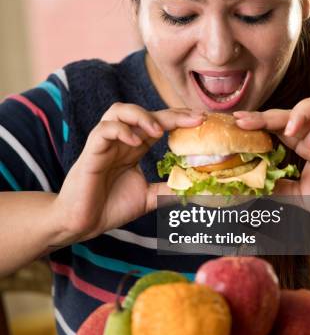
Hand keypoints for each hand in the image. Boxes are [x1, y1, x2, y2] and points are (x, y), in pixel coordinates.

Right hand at [52, 104, 203, 242]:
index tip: (202, 120)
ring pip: (119, 111)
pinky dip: (120, 131)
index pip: (159, 124)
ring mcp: (105, 143)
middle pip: (145, 113)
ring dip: (142, 115)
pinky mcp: (91, 152)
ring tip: (158, 130)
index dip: (180, 119)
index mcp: (135, 147)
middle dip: (171, 113)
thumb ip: (169, 190)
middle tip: (195, 118)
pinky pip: (103, 130)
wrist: (81, 223)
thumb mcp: (148, 197)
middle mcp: (121, 140)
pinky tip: (135, 142)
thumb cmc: (110, 207)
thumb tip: (197, 190)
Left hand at [234, 95, 309, 197]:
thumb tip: (250, 186)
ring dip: (299, 112)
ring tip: (288, 130)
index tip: (236, 123)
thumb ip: (277, 186)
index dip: (257, 122)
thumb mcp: (298, 194)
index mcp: (302, 144)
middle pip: (288, 114)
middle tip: (244, 121)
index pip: (276, 126)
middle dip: (265, 115)